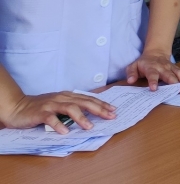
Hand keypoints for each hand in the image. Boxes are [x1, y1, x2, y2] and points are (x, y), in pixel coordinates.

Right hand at [1, 92, 115, 134]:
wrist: (17, 107)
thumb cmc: (40, 107)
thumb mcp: (59, 105)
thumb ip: (72, 108)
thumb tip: (91, 115)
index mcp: (68, 96)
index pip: (88, 99)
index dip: (102, 104)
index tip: (114, 110)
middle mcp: (62, 98)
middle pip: (83, 102)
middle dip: (98, 109)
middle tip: (110, 116)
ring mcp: (51, 104)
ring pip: (69, 108)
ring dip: (81, 118)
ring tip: (89, 127)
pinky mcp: (40, 113)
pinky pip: (51, 118)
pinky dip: (58, 125)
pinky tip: (65, 132)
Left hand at [125, 51, 179, 91]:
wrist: (155, 53)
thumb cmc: (143, 63)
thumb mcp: (133, 66)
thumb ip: (131, 73)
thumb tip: (130, 80)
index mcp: (151, 68)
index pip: (152, 75)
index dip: (153, 81)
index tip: (154, 89)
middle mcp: (162, 68)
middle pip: (169, 75)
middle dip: (174, 82)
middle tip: (179, 90)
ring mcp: (171, 68)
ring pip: (179, 73)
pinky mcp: (176, 68)